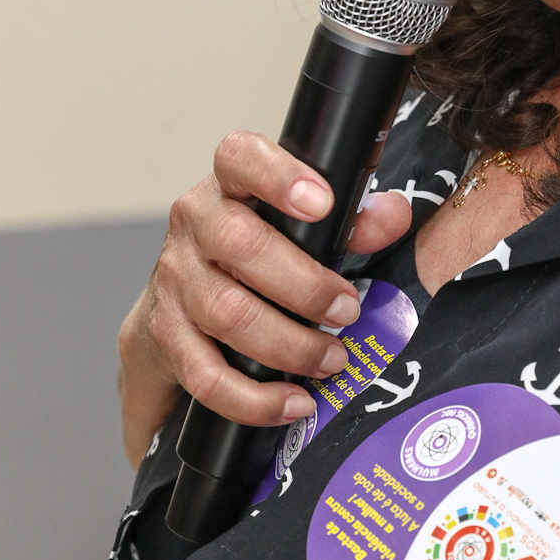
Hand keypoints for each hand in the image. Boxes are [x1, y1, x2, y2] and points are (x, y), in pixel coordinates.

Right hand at [117, 130, 411, 466]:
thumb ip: (353, 219)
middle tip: (348, 310)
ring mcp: (174, 282)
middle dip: (305, 285)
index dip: (280, 176)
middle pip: (241, 245)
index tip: (322, 203)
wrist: (178, 303)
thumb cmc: (254, 253)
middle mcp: (193, 226)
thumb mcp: (301, 227)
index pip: (240, 157)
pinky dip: (256, 397)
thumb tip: (392, 217)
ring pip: (228, 313)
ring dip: (291, 344)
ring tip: (333, 358)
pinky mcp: (166, 339)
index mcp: (229, 184)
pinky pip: (207, 375)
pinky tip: (295, 402)